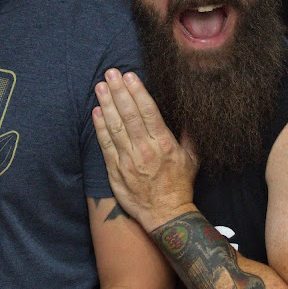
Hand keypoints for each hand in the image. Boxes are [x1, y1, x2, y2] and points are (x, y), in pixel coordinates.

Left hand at [92, 69, 197, 231]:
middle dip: (119, 91)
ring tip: (100, 86)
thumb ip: (189, 136)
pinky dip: (100, 127)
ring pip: (115, 126)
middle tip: (110, 73)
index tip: (130, 76)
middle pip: (129, 115)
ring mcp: (128, 159)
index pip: (148, 111)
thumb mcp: (192, 159)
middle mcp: (145, 149)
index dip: (138, 92)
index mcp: (164, 143)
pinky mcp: (115, 170)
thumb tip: (189, 115)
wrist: (165, 215)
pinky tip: (96, 112)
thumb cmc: (179, 185)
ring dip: (107, 104)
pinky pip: (106, 145)